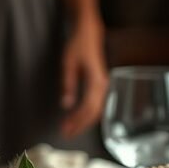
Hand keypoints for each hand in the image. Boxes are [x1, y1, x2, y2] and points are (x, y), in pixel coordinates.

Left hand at [60, 19, 108, 137]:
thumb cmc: (78, 46)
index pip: (88, 108)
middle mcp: (102, 86)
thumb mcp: (68, 63)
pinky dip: (87, 114)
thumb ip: (68, 84)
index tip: (65, 129)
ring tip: (70, 129)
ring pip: (95, 110)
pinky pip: (95, 104)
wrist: (89, 33)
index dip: (77, 121)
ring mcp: (102, 86)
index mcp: (96, 81)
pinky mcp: (99, 85)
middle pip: (93, 112)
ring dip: (83, 121)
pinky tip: (78, 118)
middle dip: (80, 125)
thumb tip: (66, 105)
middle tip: (66, 134)